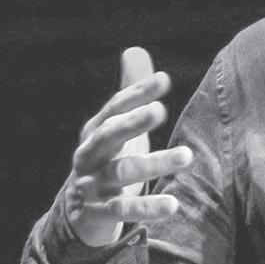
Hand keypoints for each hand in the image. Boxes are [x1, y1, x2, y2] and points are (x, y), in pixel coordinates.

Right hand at [63, 47, 193, 245]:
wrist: (77, 212)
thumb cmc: (107, 159)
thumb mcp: (116, 127)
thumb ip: (129, 92)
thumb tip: (135, 49)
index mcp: (95, 131)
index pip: (114, 108)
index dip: (137, 94)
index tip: (164, 80)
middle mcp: (89, 155)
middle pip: (109, 135)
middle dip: (133, 123)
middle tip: (161, 110)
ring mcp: (91, 185)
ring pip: (122, 172)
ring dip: (154, 164)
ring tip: (187, 155)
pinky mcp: (97, 214)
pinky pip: (123, 210)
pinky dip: (147, 208)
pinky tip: (173, 204)